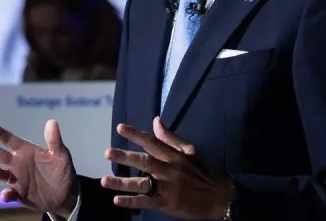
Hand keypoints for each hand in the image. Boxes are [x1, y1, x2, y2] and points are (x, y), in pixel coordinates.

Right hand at [0, 120, 77, 215]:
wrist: (65, 195)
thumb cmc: (61, 171)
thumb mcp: (61, 155)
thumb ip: (54, 140)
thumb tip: (52, 122)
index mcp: (25, 151)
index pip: (10, 140)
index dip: (0, 133)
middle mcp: (17, 163)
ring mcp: (17, 179)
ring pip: (1, 174)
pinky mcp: (19, 194)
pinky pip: (10, 194)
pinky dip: (6, 195)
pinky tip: (5, 195)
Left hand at [102, 117, 233, 219]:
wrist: (221, 199)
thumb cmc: (204, 173)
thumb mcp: (191, 151)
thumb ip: (171, 137)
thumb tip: (156, 121)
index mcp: (175, 156)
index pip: (153, 143)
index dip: (136, 135)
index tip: (120, 127)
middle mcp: (170, 170)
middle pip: (145, 162)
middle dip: (126, 156)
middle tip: (107, 152)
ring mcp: (169, 188)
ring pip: (143, 183)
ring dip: (123, 182)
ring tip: (104, 180)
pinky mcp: (169, 204)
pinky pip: (148, 202)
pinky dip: (133, 202)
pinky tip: (118, 200)